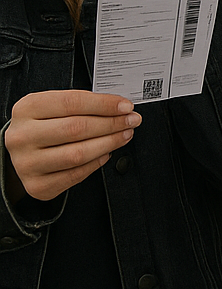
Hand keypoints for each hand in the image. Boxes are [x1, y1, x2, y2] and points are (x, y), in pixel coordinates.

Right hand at [3, 90, 140, 201]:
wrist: (22, 149)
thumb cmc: (43, 123)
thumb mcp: (54, 105)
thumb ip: (83, 103)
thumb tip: (120, 107)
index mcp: (27, 109)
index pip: (72, 102)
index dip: (104, 104)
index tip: (126, 106)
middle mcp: (23, 136)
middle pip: (77, 128)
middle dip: (112, 124)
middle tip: (131, 121)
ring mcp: (27, 163)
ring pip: (78, 154)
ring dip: (109, 143)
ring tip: (124, 135)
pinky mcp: (37, 185)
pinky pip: (75, 175)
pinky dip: (96, 163)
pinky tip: (107, 153)